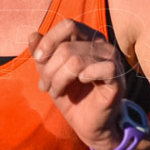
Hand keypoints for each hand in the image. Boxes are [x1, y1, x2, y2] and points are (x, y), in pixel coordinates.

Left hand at [28, 19, 125, 149]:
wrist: (87, 124)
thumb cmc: (70, 95)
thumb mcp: (50, 73)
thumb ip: (41, 53)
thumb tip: (32, 34)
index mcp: (87, 38)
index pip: (68, 25)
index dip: (49, 41)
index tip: (38, 60)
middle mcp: (102, 44)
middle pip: (67, 48)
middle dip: (50, 70)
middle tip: (46, 86)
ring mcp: (112, 59)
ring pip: (76, 61)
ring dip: (60, 79)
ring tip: (57, 91)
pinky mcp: (117, 77)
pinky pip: (98, 69)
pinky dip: (82, 78)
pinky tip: (82, 84)